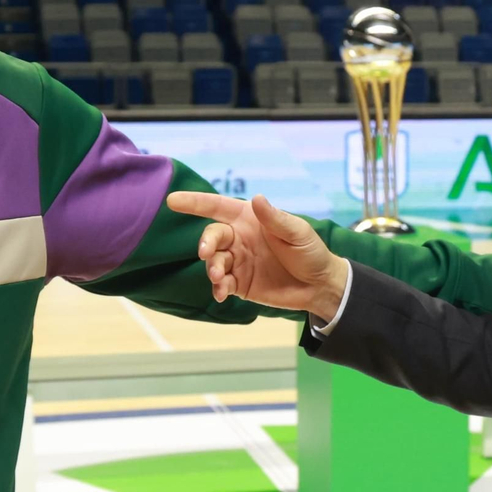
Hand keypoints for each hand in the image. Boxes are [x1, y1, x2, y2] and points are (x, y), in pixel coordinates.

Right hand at [166, 192, 347, 317]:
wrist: (319, 286)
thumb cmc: (311, 252)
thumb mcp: (297, 232)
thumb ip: (275, 218)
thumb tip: (256, 198)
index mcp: (250, 219)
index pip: (217, 206)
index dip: (195, 203)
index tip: (172, 201)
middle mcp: (239, 237)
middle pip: (212, 235)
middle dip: (206, 242)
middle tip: (206, 253)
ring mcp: (237, 261)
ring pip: (213, 261)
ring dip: (211, 267)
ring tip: (218, 277)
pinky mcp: (239, 283)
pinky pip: (221, 284)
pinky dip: (217, 288)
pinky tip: (221, 293)